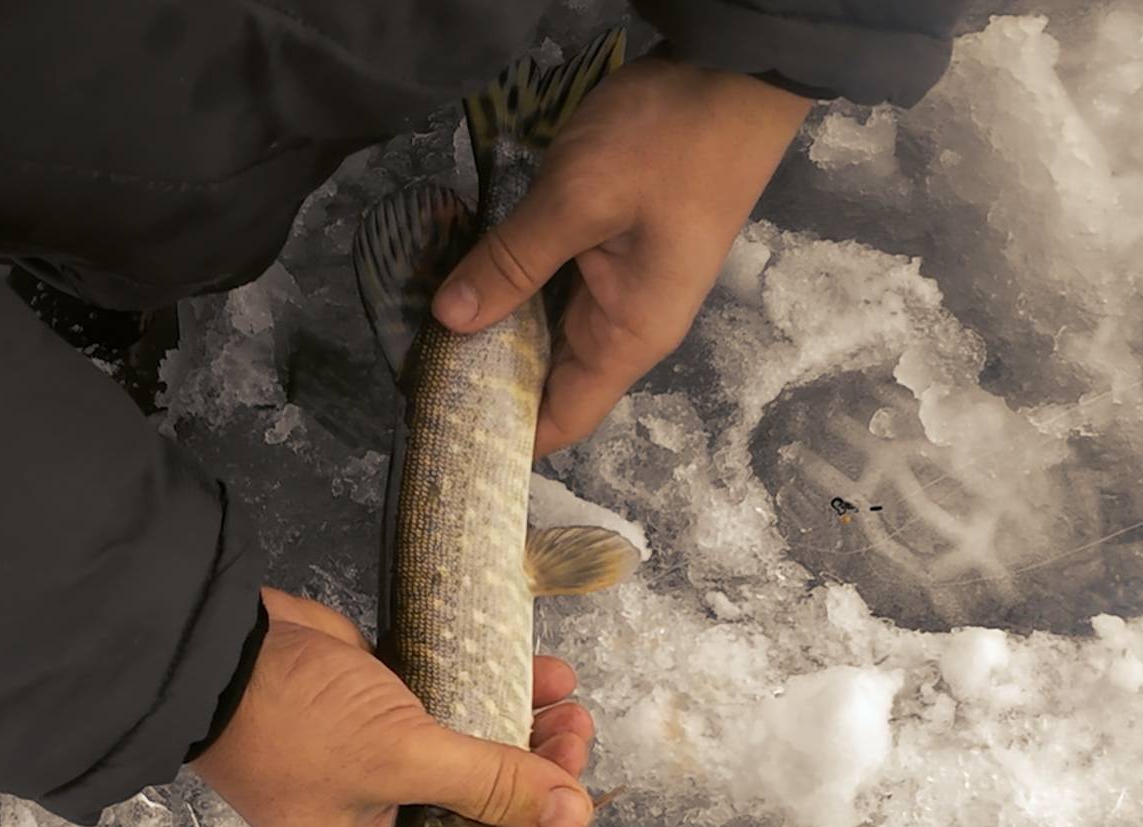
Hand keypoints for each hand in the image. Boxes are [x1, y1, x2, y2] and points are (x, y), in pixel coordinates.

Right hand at [191, 589, 600, 826]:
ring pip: (477, 762)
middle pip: (484, 820)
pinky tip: (542, 673)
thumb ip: (492, 785)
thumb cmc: (291, 728)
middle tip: (576, 743)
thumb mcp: (402, 762)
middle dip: (539, 786)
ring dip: (528, 734)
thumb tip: (573, 815)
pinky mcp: (385, 713)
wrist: (221, 653)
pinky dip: (499, 693)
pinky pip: (458, 711)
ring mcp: (384, 768)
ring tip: (569, 703)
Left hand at [432, 56, 814, 455]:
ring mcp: (620, 283)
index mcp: (628, 336)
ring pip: (544, 327)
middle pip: (546, 377)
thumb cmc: (666, 145)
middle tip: (409, 373)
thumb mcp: (578, 200)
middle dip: (482, 378)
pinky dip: (509, 285)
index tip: (440, 432)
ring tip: (419, 330)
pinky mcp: (609, 245)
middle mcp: (624, 324)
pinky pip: (551, 283)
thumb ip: (511, 262)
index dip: (505, 435)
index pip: (563, 419)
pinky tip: (461, 276)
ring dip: (491, 327)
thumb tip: (447, 320)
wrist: (733, 74)